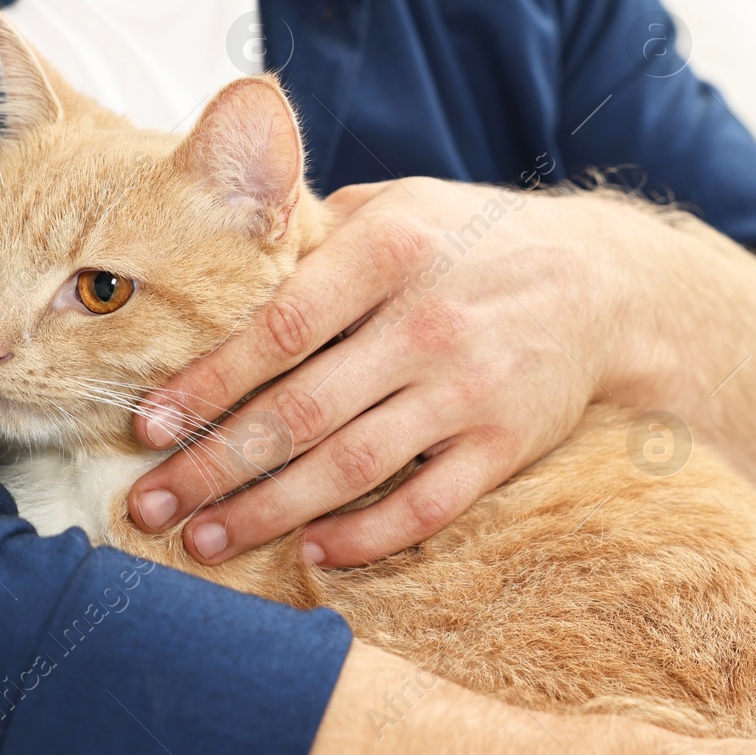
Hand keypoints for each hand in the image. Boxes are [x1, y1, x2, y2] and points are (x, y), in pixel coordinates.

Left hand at [127, 177, 636, 566]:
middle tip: (153, 505)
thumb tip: (220, 261)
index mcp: (391, 250)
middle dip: (215, 465)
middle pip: (301, 411)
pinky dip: (367, 537)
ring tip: (206, 539)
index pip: (279, 327)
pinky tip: (312, 551)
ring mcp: (470, 389)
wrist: (607, 281)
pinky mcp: (506, 444)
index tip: (149, 423)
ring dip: (269, 511)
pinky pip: (425, 505)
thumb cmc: (479, 238)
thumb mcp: (403, 203)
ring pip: (351, 467)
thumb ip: (319, 232)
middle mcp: (427, 322)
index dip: (208, 381)